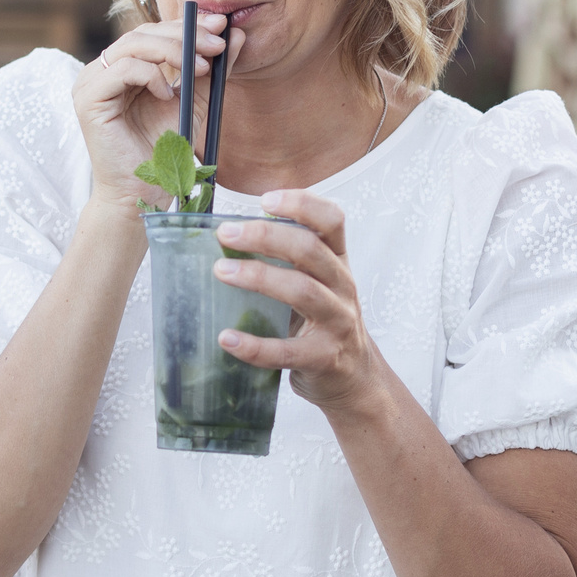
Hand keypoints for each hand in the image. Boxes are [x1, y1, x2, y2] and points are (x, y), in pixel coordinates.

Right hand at [72, 11, 232, 211]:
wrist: (144, 193)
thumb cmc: (165, 152)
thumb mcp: (195, 102)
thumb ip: (211, 70)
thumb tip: (235, 34)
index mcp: (123, 68)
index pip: (154, 33)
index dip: (187, 25)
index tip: (221, 25)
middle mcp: (103, 71)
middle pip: (143, 33)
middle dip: (185, 35)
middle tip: (216, 45)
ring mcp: (90, 83)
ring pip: (132, 45)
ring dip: (172, 51)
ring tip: (199, 69)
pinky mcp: (87, 100)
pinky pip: (121, 69)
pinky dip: (150, 75)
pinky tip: (167, 95)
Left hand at [208, 189, 384, 414]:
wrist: (355, 377)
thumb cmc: (323, 322)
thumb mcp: (318, 284)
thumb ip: (289, 261)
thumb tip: (230, 237)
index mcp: (339, 262)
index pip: (332, 221)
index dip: (302, 204)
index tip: (266, 199)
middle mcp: (343, 287)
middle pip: (309, 250)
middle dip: (265, 236)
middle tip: (226, 234)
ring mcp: (338, 322)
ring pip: (302, 291)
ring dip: (258, 277)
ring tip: (221, 272)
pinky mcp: (325, 358)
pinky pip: (287, 351)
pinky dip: (255, 345)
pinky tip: (227, 339)